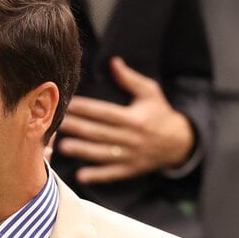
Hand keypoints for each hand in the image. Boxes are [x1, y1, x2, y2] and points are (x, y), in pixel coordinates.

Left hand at [55, 57, 194, 183]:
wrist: (179, 142)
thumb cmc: (159, 113)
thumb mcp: (150, 93)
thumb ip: (130, 79)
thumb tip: (113, 61)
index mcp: (135, 118)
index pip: (106, 112)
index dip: (88, 109)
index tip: (70, 104)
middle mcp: (132, 137)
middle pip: (101, 132)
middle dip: (79, 128)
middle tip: (58, 124)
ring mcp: (131, 155)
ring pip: (103, 153)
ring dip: (82, 151)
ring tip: (62, 147)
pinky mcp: (130, 170)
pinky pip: (112, 174)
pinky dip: (97, 175)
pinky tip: (80, 176)